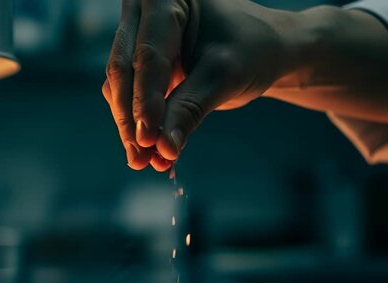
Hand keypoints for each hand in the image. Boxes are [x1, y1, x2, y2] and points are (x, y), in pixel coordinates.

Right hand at [102, 0, 291, 170]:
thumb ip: (190, 108)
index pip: (148, 54)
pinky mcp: (142, 66)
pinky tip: (151, 154)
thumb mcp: (224, 76)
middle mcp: (143, 13)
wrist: (266, 51)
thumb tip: (162, 147)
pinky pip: (129, 98)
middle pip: (124, 70)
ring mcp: (139, 39)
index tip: (149, 139)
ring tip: (147, 161)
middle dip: (132, 118)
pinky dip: (139, 126)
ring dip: (131, 128)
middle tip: (141, 156)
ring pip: (121, 88)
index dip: (145, 99)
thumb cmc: (252, 49)